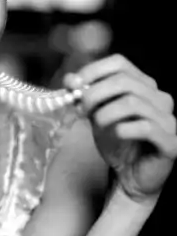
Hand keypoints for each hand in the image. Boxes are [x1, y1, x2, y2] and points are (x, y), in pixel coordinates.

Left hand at [64, 54, 176, 202]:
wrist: (129, 175)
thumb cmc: (114, 139)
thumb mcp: (94, 112)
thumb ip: (83, 94)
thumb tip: (70, 79)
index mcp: (142, 84)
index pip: (119, 63)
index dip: (93, 70)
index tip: (73, 85)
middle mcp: (159, 97)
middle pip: (123, 81)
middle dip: (94, 93)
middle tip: (81, 109)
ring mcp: (168, 119)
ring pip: (133, 102)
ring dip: (105, 112)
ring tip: (96, 123)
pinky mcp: (171, 142)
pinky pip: (146, 127)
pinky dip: (123, 129)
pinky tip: (116, 134)